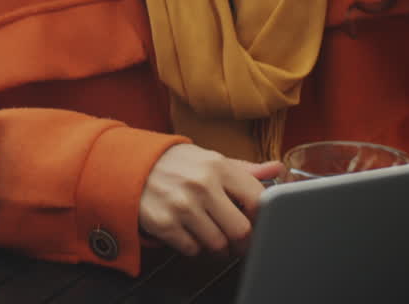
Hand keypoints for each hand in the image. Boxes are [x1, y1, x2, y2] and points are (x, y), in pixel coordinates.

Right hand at [139, 143, 284, 256]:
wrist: (130, 165)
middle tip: (237, 239)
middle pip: (241, 230)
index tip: (256, 221)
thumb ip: (244, 169)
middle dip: (242, 240)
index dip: (261, 216)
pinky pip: (193, 249)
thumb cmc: (176, 163)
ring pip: (218, 244)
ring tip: (211, 233)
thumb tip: (277, 169)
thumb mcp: (209, 159)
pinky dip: (194, 246)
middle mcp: (201, 185)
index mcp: (217, 166)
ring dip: (219, 245)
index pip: (257, 200)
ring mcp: (182, 206)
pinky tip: (189, 232)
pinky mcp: (164, 224)